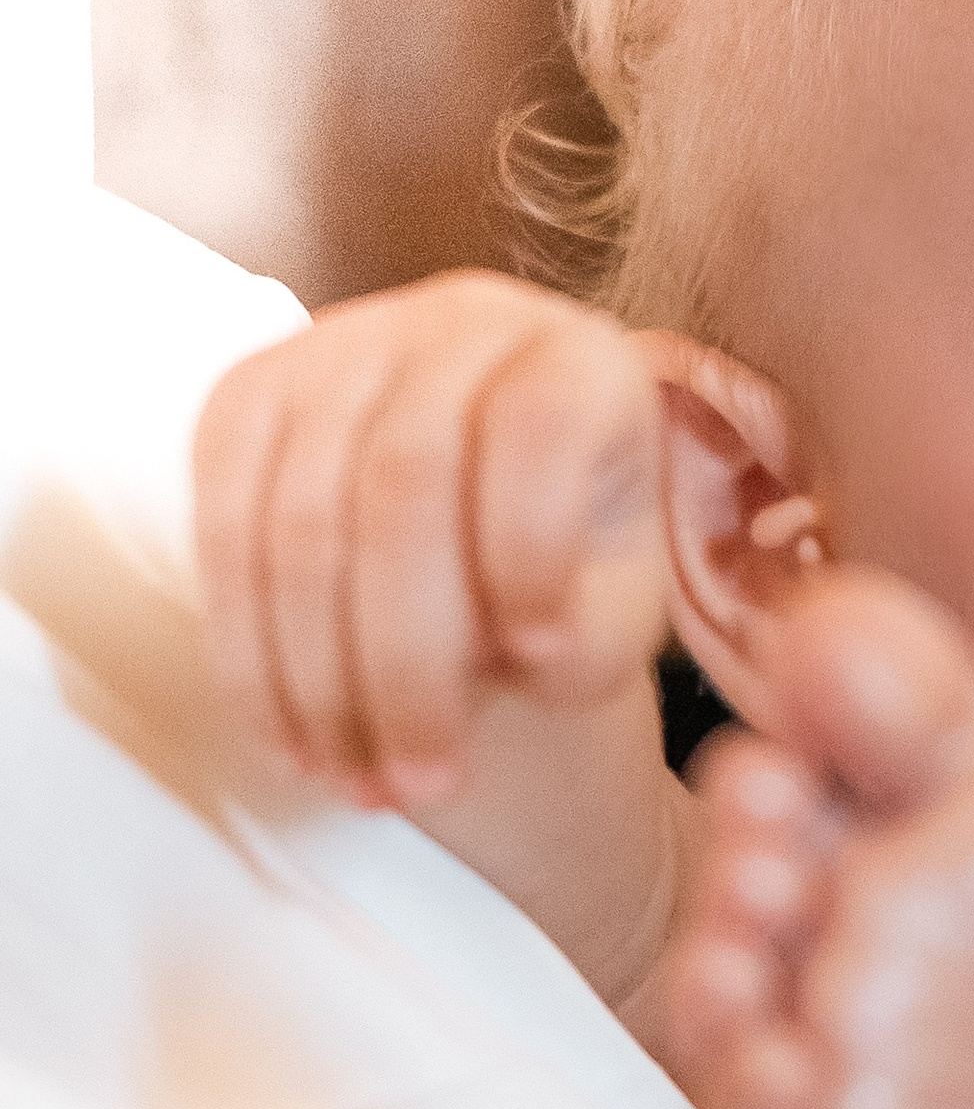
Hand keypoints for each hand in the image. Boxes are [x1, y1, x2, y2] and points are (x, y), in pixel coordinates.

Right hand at [194, 271, 669, 811]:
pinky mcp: (246, 399)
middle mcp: (456, 323)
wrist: (483, 528)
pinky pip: (224, 531)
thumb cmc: (572, 567)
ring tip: (363, 784)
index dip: (531, 546)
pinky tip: (293, 739)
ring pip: (300, 523)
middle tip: (427, 782)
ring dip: (321, 681)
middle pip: (402, 487)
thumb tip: (526, 649)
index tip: (542, 659)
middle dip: (405, 662)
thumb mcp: (614, 605)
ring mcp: (336, 348)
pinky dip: (254, 655)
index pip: (540, 427)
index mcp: (574, 357)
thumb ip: (593, 626)